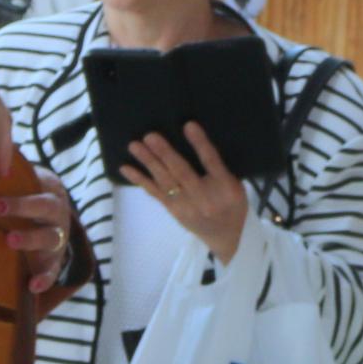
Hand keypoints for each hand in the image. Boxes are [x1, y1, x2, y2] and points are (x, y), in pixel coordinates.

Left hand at [0, 175, 75, 295]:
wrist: (56, 221)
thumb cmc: (32, 199)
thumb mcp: (28, 185)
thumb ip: (9, 179)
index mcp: (50, 191)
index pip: (39, 186)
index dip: (19, 192)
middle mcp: (57, 213)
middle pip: (45, 207)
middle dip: (23, 207)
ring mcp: (58, 238)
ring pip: (49, 237)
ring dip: (30, 238)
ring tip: (10, 240)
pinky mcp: (56, 260)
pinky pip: (54, 270)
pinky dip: (45, 278)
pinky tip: (33, 286)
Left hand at [122, 122, 250, 263]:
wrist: (227, 238)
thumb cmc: (232, 204)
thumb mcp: (236, 185)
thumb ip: (220, 168)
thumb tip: (196, 141)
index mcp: (226, 187)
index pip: (212, 162)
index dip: (200, 144)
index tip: (188, 125)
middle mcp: (205, 198)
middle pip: (182, 172)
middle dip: (165, 153)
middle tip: (150, 136)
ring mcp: (187, 206)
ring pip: (165, 181)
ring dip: (148, 162)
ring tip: (135, 146)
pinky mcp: (174, 211)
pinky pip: (155, 193)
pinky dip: (140, 179)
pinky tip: (126, 168)